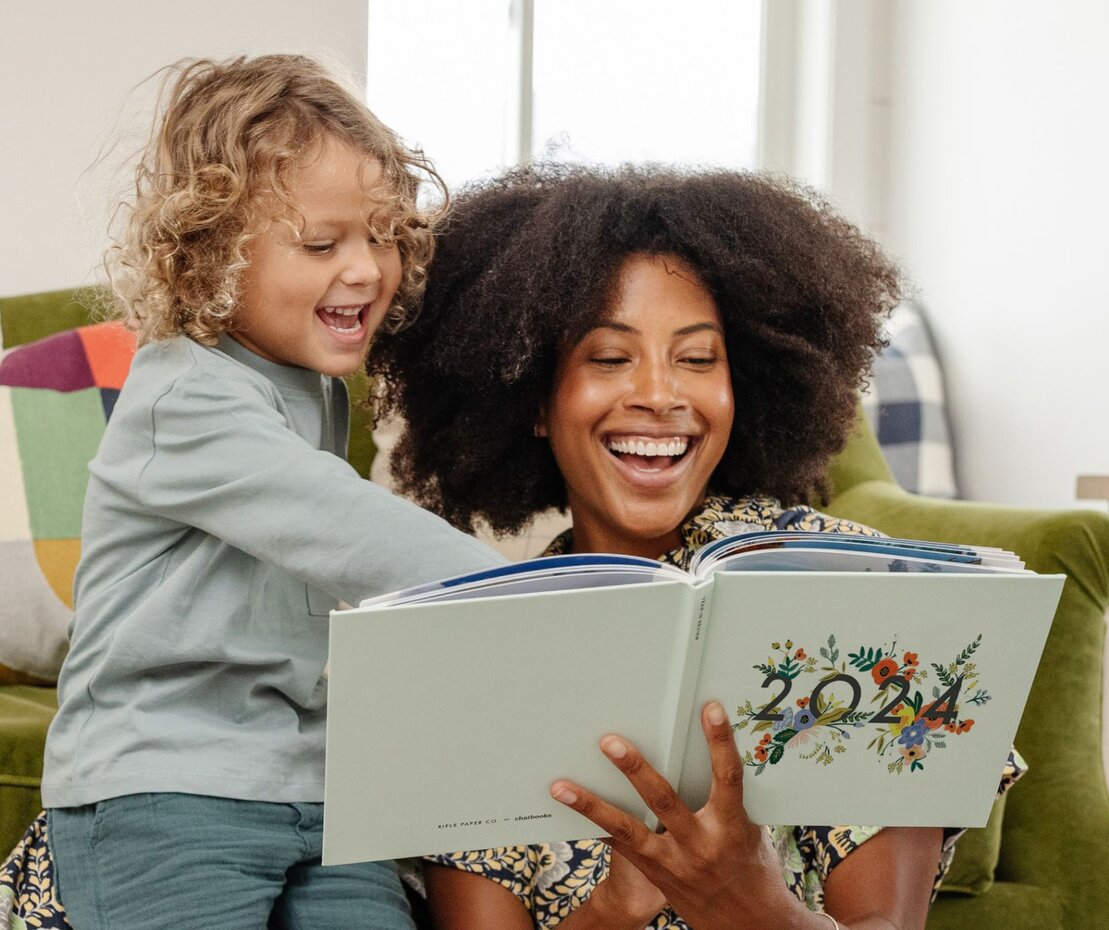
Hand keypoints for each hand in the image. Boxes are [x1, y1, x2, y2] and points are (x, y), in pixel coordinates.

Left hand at [551, 701, 799, 929]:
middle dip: (634, 768)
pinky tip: (569, 806)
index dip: (721, 743)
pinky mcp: (655, 871)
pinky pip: (619, 844)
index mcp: (732, 827)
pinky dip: (595, 824)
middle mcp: (700, 844)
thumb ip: (730, 796)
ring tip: (562, 785)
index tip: (710, 709)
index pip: (728, 777)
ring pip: (627, 829)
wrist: (745, 923)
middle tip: (609, 741)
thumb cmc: (751, 866)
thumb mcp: (751, 830)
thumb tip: (717, 750)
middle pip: (663, 800)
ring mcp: (673, 862)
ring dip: (592, 805)